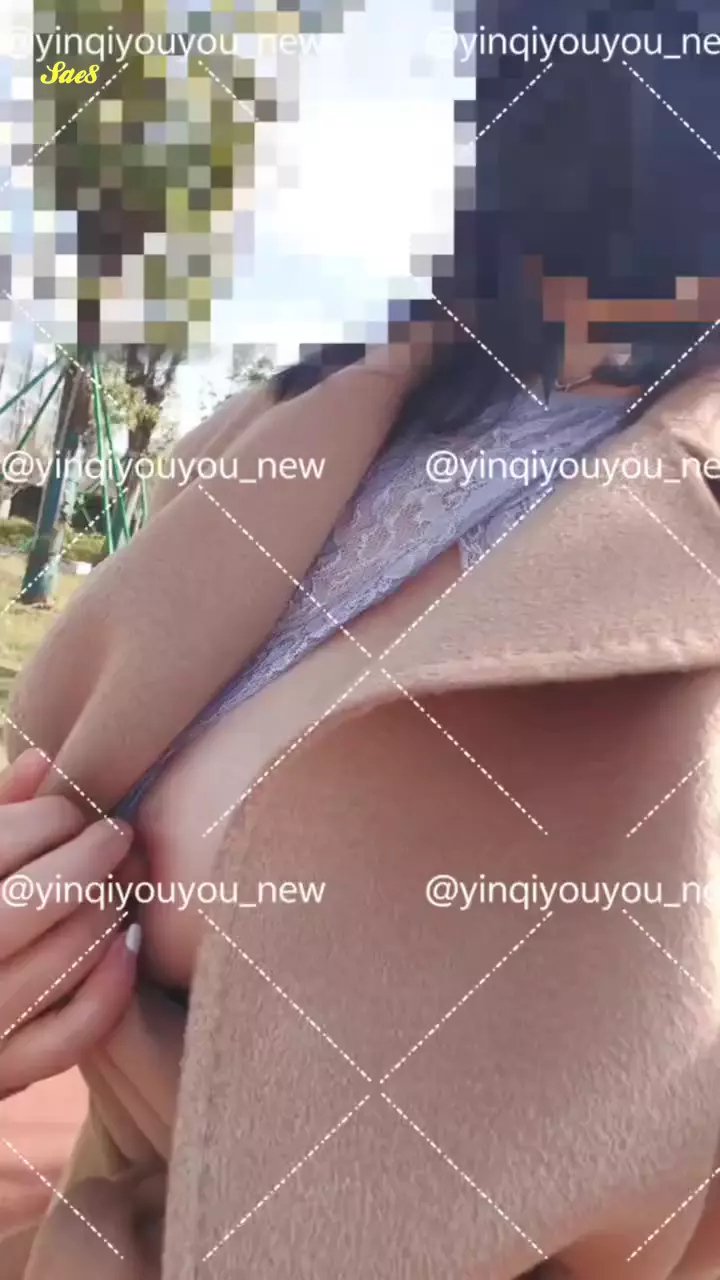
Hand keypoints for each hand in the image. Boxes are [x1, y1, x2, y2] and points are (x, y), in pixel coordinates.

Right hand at [0, 748, 138, 1096]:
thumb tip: (43, 760)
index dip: (49, 818)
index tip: (78, 810)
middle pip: (30, 902)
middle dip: (89, 862)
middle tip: (122, 838)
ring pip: (55, 965)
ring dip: (105, 915)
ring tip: (125, 885)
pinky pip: (65, 1038)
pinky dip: (106, 993)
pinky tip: (126, 950)